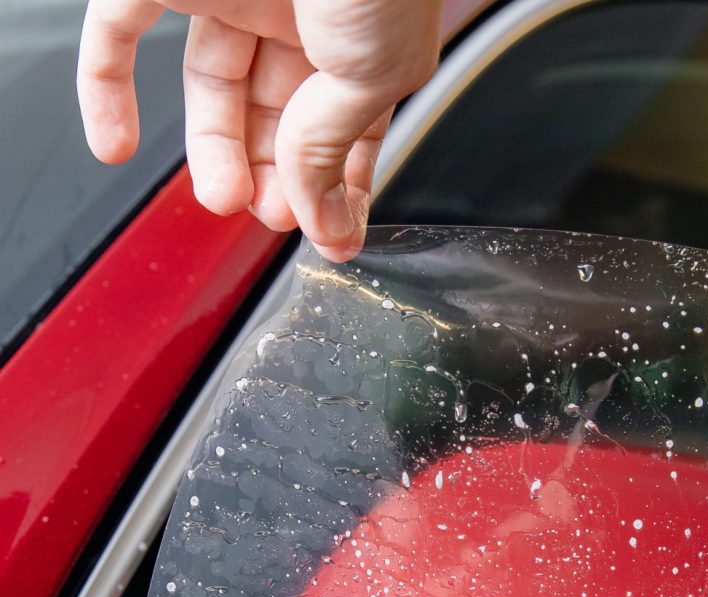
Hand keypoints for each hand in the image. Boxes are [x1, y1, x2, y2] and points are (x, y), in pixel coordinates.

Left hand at [77, 0, 442, 260]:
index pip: (345, 132)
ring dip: (212, 152)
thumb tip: (320, 210)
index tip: (331, 233)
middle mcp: (300, 19)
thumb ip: (333, 147)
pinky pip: (121, 31)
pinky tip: (115, 145)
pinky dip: (107, 91)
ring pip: (209, 87)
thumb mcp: (369, 76)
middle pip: (277, 117)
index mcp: (361, 44)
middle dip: (276, 177)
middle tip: (271, 218)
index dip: (337, 188)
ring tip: (222, 199)